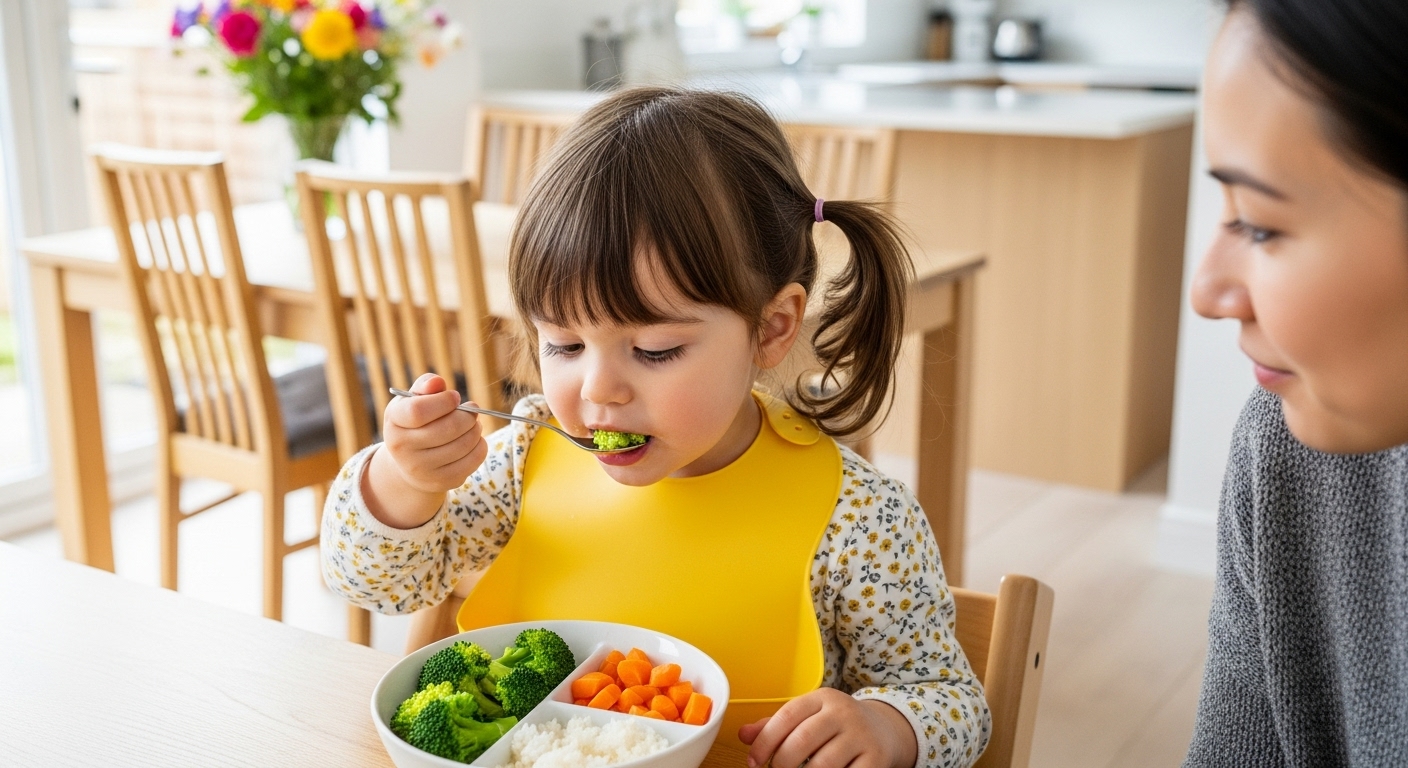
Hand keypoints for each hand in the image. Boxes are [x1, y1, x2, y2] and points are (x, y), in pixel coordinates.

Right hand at [363, 373, 486, 527]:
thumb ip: (426, 386)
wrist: (409, 463)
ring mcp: (421, 469)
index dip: (444, 401)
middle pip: (448, 428)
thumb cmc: (415, 423)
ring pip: (464, 444)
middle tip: (472, 410)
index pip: (418, 411)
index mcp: (395, 422)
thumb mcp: (413, 401)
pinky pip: (473, 460)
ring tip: (473, 424)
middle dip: (468, 415)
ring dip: (476, 429)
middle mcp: (403, 449)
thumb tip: (438, 383)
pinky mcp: (441, 482)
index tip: (455, 397)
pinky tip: (473, 440)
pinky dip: (480, 446)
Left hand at [739, 688, 917, 767]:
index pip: (786, 716)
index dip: (765, 741)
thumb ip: (775, 726)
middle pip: (802, 740)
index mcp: (821, 699)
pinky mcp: (876, 758)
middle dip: (781, 763)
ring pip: (823, 764)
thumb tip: (743, 735)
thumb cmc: (837, 726)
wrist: (885, 729)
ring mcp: (861, 735)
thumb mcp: (809, 717)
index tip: (752, 762)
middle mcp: (842, 713)